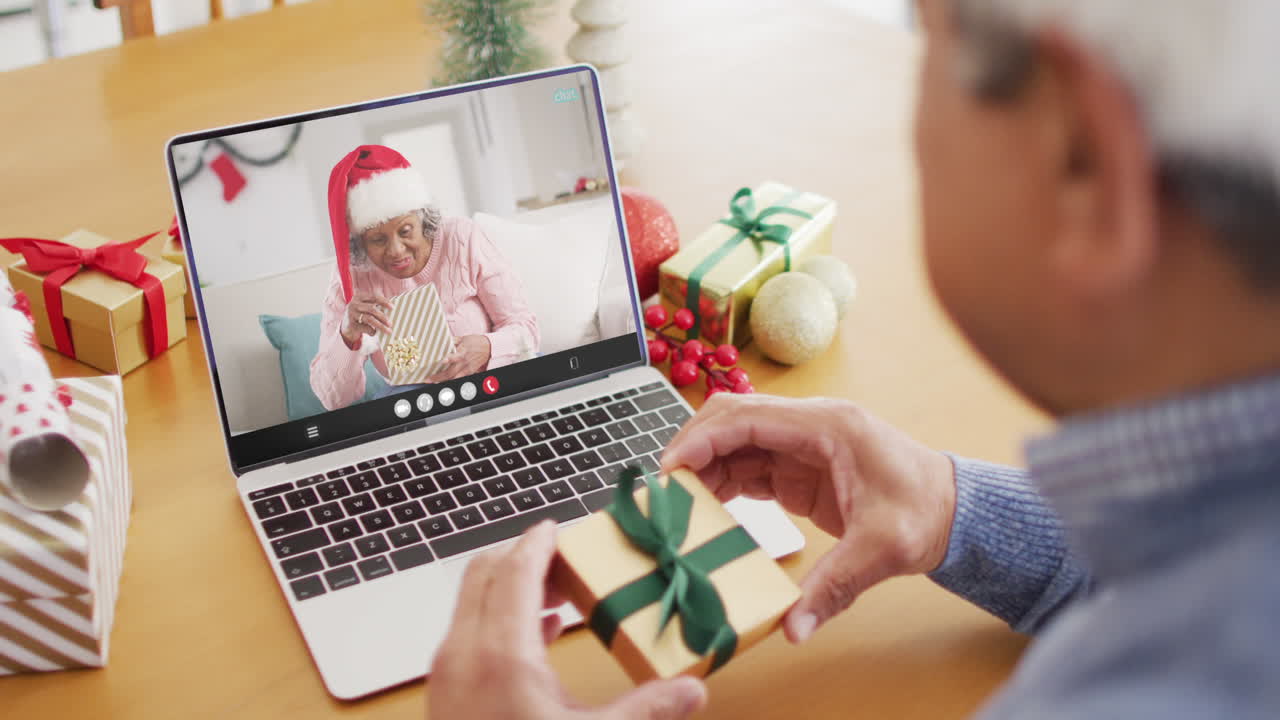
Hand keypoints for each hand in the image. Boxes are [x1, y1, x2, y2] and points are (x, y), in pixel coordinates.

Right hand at [341, 293, 392, 346]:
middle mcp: (354, 304)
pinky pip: (365, 328)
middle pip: (372, 309)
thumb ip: (376, 306)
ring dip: (380, 325)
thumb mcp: (366, 308)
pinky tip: (374, 333)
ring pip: (369, 319)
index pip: (374, 297)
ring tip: (388, 331)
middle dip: (383, 317)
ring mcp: (351, 314)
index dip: (384, 301)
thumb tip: (393, 309)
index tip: (392, 307)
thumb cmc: (361, 316)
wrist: (347, 327)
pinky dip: (372, 331)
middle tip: (391, 323)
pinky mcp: (351, 324)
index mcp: (359, 297)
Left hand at [426, 334, 491, 381]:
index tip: (442, 361)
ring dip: (443, 381)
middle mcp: (464, 361)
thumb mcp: (463, 338)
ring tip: (434, 382)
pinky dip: (451, 381)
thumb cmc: (475, 341)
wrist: (489, 347)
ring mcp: (467, 368)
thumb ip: (452, 340)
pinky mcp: (470, 372)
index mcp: (463, 351)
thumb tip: (440, 340)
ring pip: (454, 378)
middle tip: (428, 379)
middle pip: (451, 372)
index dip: (449, 359)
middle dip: (439, 376)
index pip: (455, 356)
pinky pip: (459, 379)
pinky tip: (442, 382)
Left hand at [429, 521, 707, 719]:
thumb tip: (691, 691)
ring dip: (511, 586)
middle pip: (484, 573)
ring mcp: (446, 674)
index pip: (516, 569)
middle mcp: (463, 653)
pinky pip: (468, 632)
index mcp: (501, 654)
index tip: (559, 525)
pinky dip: (500, 617)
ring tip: (560, 591)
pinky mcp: (444, 695)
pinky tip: (541, 634)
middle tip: (565, 555)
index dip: (540, 541)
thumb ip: (647, 711)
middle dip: (523, 556)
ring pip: (472, 602)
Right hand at [661, 394, 956, 643]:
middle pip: (731, 418)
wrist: (953, 512)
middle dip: (692, 447)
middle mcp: (809, 425)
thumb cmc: (926, 514)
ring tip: (678, 505)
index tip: (669, 468)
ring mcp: (802, 444)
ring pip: (735, 440)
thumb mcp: (881, 550)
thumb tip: (794, 628)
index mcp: (827, 426)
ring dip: (703, 467)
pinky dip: (721, 481)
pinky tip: (705, 508)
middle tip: (663, 488)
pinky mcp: (798, 467)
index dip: (701, 438)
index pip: (746, 416)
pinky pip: (748, 464)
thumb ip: (834, 587)